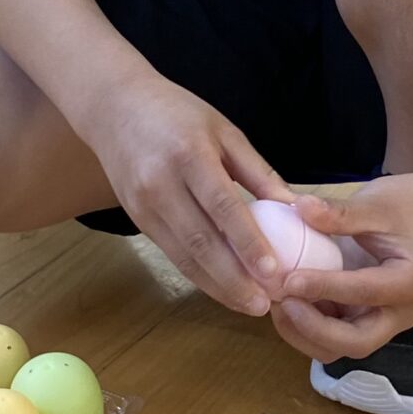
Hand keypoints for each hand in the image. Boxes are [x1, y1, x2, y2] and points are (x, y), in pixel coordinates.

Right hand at [85, 81, 295, 316]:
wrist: (115, 108)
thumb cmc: (179, 114)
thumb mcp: (225, 131)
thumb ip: (259, 172)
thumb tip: (297, 209)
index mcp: (190, 155)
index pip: (223, 206)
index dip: (248, 242)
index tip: (273, 272)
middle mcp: (162, 184)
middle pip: (201, 241)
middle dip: (234, 279)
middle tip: (264, 304)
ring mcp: (144, 205)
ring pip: (184, 256)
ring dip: (217, 286)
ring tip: (248, 305)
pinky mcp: (137, 219)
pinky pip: (172, 254)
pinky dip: (199, 275)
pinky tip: (223, 289)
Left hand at [267, 177, 412, 362]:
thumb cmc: (403, 208)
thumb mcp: (375, 203)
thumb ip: (340, 212)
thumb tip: (300, 206)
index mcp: (410, 282)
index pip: (366, 292)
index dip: (325, 289)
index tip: (289, 279)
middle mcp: (400, 313)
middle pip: (357, 342)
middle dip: (315, 329)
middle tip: (283, 303)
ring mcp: (382, 323)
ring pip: (340, 348)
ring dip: (304, 334)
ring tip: (278, 303)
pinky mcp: (363, 322)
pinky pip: (332, 338)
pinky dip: (305, 328)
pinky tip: (285, 302)